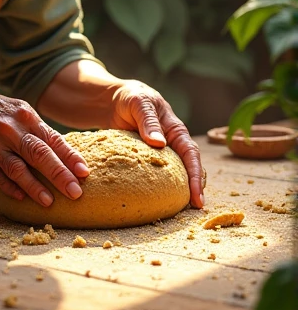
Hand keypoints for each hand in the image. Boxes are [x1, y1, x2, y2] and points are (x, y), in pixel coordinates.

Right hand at [0, 83, 89, 205]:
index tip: (84, 172)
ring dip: (35, 187)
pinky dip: (11, 188)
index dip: (69, 156)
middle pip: (39, 154)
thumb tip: (64, 153)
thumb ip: (36, 129)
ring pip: (18, 169)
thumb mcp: (14, 109)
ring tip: (50, 202)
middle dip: (60, 174)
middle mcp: (10, 128)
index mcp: (24, 114)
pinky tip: (23, 198)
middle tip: (76, 192)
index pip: (52, 138)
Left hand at [108, 79, 204, 207]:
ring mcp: (160, 153)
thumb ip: (149, 121)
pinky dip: (159, 188)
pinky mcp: (146, 159)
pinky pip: (156, 175)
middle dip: (194, 189)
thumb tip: (159, 143)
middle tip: (194, 210)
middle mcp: (172, 143)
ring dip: (179, 191)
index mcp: (176, 130)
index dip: (196, 176)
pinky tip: (156, 202)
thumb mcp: (140, 103)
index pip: (191, 154)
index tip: (197, 196)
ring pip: (174, 175)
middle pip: (188, 168)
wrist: (113, 100)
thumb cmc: (131, 97)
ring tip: (179, 212)